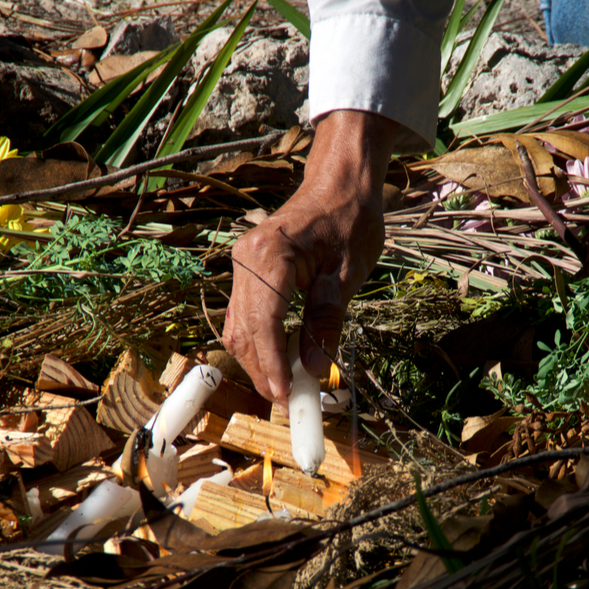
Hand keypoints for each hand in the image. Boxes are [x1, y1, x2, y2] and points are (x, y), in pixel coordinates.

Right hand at [224, 111, 398, 405]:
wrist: (339, 183)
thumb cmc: (350, 219)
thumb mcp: (349, 271)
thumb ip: (327, 319)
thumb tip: (312, 368)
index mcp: (269, 254)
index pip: (263, 322)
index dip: (272, 366)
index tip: (287, 398)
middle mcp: (245, 259)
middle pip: (243, 331)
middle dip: (264, 373)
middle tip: (291, 405)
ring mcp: (241, 265)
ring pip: (239, 328)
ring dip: (260, 363)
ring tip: (289, 390)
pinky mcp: (247, 271)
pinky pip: (245, 317)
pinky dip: (260, 344)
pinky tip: (283, 363)